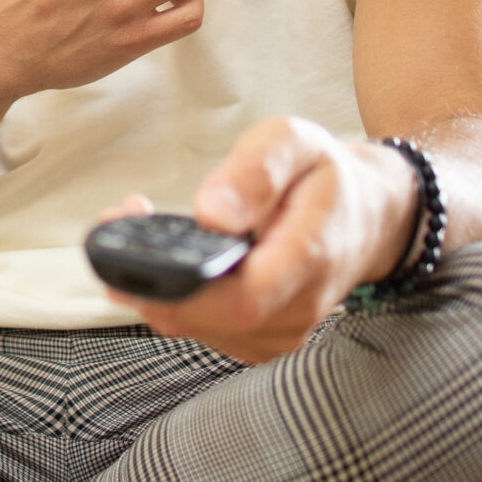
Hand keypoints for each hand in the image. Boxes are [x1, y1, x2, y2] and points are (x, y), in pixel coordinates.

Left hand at [99, 117, 419, 362]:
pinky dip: (172, 293)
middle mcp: (296, 308)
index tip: (135, 247)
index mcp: (310, 257)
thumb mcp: (294, 143)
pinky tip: (166, 254)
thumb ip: (257, 172)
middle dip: (149, 275)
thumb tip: (212, 214)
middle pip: (206, 318)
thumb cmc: (323, 176)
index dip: (181, 286)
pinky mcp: (256, 338)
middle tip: (120, 220)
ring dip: (154, 282)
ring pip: (193, 325)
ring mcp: (277, 332)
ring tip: (138, 225)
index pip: (242, 300)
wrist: (362, 217)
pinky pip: (199, 326)